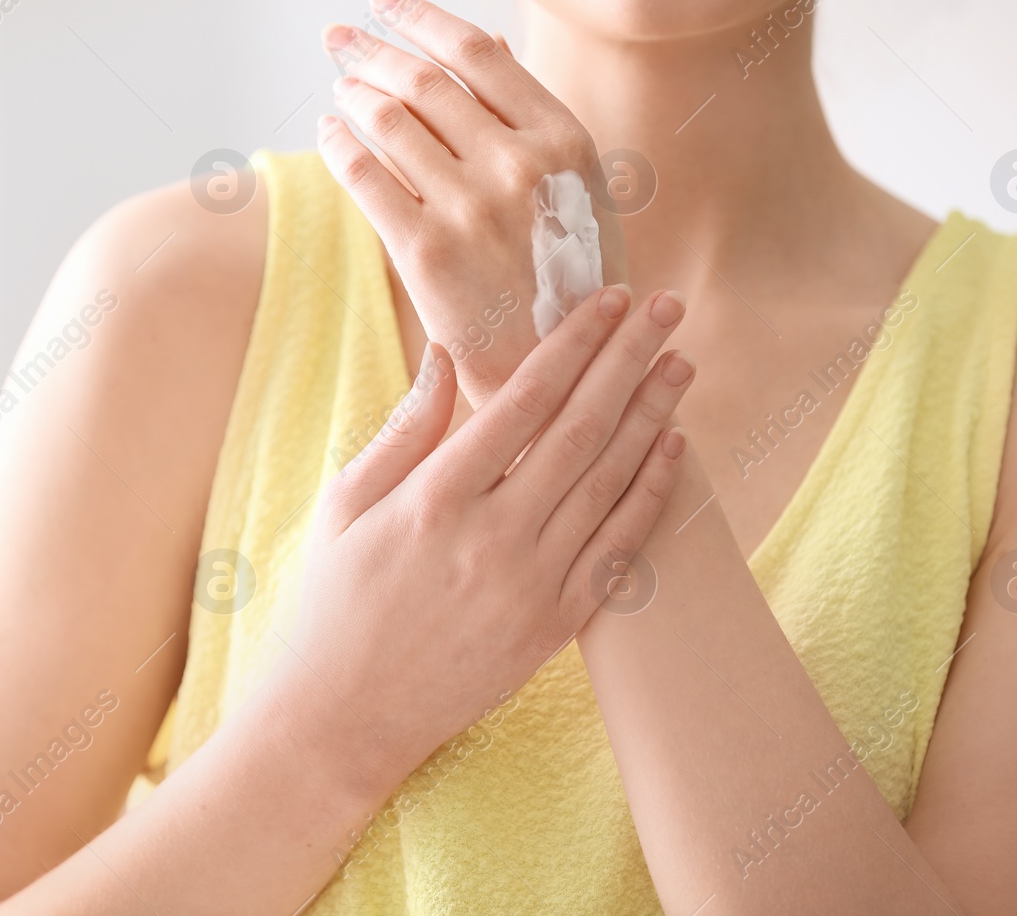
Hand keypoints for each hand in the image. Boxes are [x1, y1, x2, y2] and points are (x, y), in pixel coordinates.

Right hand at [283, 285, 692, 783]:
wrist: (348, 716)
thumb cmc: (337, 601)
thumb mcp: (346, 505)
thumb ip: (405, 430)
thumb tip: (447, 357)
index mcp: (434, 498)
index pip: (522, 400)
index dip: (571, 343)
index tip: (605, 300)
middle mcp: (491, 538)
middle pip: (580, 429)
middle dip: (628, 360)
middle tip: (665, 308)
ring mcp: (530, 585)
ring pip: (608, 482)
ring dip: (651, 416)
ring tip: (679, 364)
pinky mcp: (555, 625)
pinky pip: (617, 547)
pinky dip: (649, 494)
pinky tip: (671, 446)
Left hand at [316, 0, 627, 407]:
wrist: (564, 372)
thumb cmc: (574, 278)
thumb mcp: (581, 191)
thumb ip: (533, 120)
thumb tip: (483, 43)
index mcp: (565, 139)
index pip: (477, 51)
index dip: (420, 18)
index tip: (384, 2)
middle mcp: (519, 164)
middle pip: (424, 80)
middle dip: (372, 51)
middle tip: (339, 38)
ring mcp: (470, 207)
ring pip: (391, 121)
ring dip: (355, 93)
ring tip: (341, 86)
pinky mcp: (426, 251)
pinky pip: (365, 176)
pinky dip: (339, 144)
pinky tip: (329, 132)